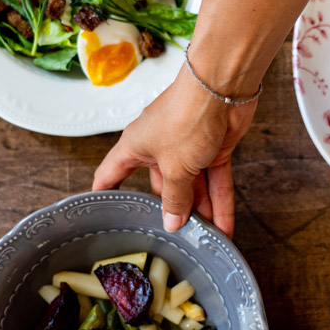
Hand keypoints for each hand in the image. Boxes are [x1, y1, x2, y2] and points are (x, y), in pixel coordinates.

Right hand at [92, 64, 256, 236]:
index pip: (112, 174)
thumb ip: (175, 198)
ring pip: (194, 188)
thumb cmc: (186, 116)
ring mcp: (188, 149)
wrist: (223, 88)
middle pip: (163, 188)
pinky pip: (215, 182)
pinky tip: (225, 227)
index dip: (107, 194)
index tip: (104, 215)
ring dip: (203, 213)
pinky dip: (221, 202)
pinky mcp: (213, 149)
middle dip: (174, 212)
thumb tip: (172, 223)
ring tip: (207, 242)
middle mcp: (159, 148)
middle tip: (180, 240)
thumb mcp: (175, 167)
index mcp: (136, 147)